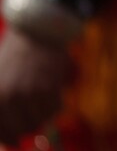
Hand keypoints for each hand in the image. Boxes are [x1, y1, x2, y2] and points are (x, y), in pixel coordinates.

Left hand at [0, 26, 71, 144]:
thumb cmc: (15, 57)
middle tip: (32, 108)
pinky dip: (56, 102)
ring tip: (41, 94)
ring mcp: (27, 95)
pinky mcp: (48, 89)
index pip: (2, 133)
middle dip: (28, 123)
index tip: (16, 134)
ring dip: (43, 112)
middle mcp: (7, 99)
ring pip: (40, 121)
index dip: (11, 135)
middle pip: (21, 130)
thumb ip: (3, 106)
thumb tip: (10, 141)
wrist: (38, 32)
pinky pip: (56, 110)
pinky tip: (51, 87)